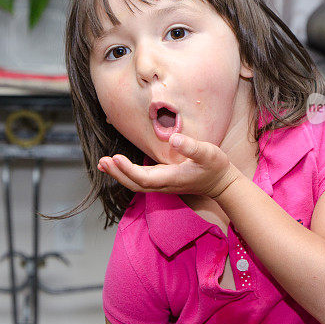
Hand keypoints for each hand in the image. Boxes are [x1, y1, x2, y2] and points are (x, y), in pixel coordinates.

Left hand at [97, 133, 241, 198]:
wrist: (221, 183)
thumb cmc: (215, 166)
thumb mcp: (209, 153)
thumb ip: (192, 147)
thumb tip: (174, 139)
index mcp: (172, 178)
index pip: (144, 178)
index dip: (128, 170)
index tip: (115, 158)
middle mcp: (164, 184)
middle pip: (134, 184)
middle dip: (117, 173)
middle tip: (103, 161)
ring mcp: (162, 185)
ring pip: (135, 184)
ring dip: (118, 175)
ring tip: (103, 163)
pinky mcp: (162, 181)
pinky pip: (139, 181)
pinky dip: (125, 174)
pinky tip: (117, 165)